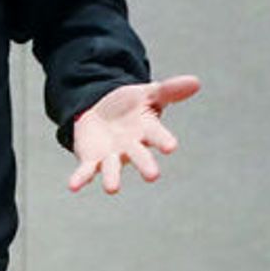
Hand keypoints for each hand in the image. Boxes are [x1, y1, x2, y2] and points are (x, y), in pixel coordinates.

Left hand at [67, 76, 202, 194]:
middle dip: (145, 164)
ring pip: (113, 167)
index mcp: (146, 129)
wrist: (102, 113)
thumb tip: (196, 81)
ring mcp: (111, 155)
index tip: (172, 146)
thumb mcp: (147, 93)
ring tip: (112, 189)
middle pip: (139, 155)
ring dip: (112, 178)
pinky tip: (72, 187)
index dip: (164, 140)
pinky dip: (80, 179)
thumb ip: (170, 90)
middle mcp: (131, 146)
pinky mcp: (92, 160)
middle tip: (153, 176)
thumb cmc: (130, 105)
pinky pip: (86, 171)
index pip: (157, 135)